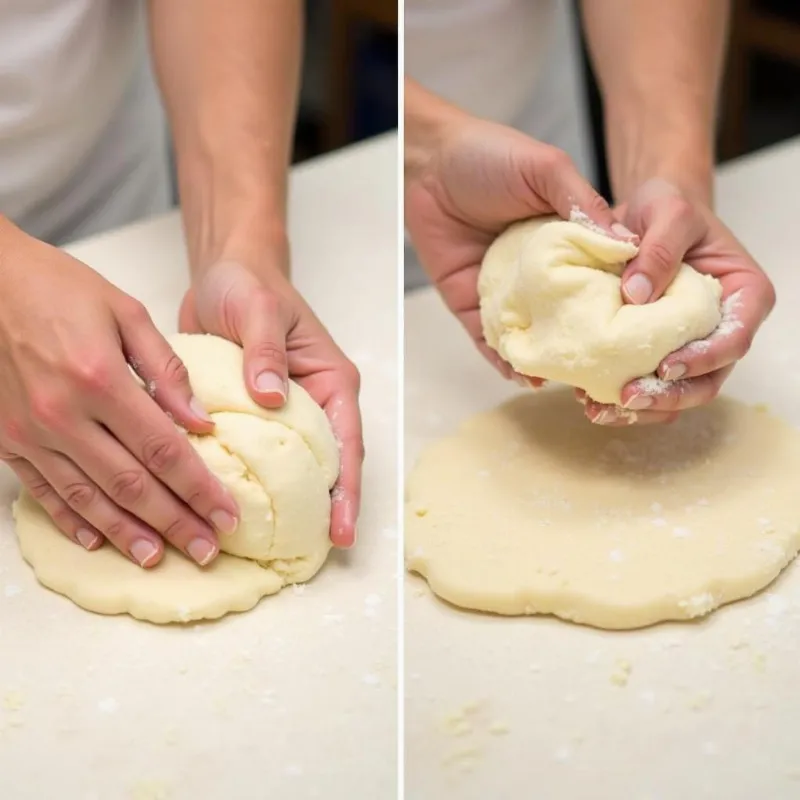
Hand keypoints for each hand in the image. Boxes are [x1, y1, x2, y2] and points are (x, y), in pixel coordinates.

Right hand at [0, 222, 238, 566]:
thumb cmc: (58, 287)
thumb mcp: (126, 313)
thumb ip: (167, 370)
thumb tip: (200, 422)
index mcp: (101, 380)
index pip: (164, 451)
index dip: (200, 489)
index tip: (227, 515)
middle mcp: (63, 415)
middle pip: (132, 485)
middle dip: (175, 522)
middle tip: (207, 549)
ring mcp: (29, 433)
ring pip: (89, 497)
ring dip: (128, 533)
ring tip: (160, 558)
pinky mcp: (5, 440)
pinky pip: (44, 490)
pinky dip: (73, 519)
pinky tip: (99, 540)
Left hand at [180, 259, 361, 547]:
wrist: (224, 271)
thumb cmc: (250, 285)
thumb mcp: (259, 311)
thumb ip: (265, 352)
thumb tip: (272, 398)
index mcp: (331, 380)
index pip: (347, 442)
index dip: (347, 489)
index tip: (341, 530)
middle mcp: (314, 401)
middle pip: (329, 464)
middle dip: (328, 507)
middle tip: (316, 550)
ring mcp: (285, 411)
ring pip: (295, 465)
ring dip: (293, 500)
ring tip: (280, 542)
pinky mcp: (255, 414)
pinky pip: (259, 454)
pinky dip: (255, 479)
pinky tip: (237, 504)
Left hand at [405, 113, 632, 381]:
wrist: (429, 161)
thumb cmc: (490, 155)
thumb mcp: (547, 169)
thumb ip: (583, 204)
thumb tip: (626, 245)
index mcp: (564, 239)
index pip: (598, 277)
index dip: (618, 301)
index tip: (640, 325)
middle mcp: (537, 271)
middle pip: (565, 313)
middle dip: (585, 340)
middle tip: (610, 367)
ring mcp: (503, 290)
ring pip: (529, 334)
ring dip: (547, 358)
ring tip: (569, 381)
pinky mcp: (470, 303)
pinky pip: (488, 339)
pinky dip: (504, 359)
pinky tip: (525, 375)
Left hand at [582, 179, 775, 425]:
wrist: (644, 216)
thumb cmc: (667, 207)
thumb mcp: (668, 211)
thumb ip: (659, 248)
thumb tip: (636, 295)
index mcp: (743, 294)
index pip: (735, 338)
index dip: (705, 359)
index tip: (667, 367)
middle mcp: (724, 328)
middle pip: (709, 379)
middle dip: (669, 396)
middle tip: (627, 397)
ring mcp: (692, 346)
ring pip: (678, 394)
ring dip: (643, 408)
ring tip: (601, 409)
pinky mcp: (659, 353)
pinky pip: (649, 387)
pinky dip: (621, 400)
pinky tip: (591, 401)